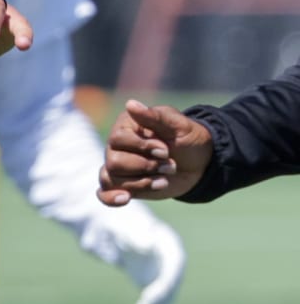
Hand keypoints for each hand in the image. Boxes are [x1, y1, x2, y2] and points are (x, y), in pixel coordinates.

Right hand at [98, 99, 213, 204]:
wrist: (201, 163)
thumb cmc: (188, 138)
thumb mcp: (178, 125)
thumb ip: (155, 116)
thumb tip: (131, 104)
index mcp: (126, 127)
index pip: (118, 140)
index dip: (141, 148)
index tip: (165, 150)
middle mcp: (117, 147)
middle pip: (113, 162)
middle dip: (145, 167)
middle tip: (170, 165)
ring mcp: (119, 167)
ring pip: (111, 179)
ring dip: (141, 182)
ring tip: (163, 180)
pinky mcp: (125, 184)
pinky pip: (104, 193)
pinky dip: (111, 198)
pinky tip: (125, 199)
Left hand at [115, 217, 185, 303]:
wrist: (115, 227)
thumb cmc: (122, 223)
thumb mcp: (126, 225)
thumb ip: (135, 234)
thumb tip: (147, 245)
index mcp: (169, 244)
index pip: (176, 265)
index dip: (168, 280)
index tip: (154, 293)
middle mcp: (170, 261)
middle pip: (172, 283)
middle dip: (162, 297)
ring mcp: (163, 272)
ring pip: (167, 296)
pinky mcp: (154, 282)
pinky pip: (157, 300)